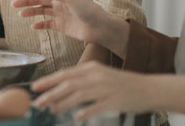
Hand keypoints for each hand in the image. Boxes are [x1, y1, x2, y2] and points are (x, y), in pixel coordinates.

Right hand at [11, 0, 114, 46]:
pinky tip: (33, 26)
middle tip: (15, 4)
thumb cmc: (88, 9)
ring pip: (41, 11)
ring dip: (31, 12)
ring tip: (21, 14)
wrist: (100, 28)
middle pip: (39, 0)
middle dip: (27, 1)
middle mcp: (60, 1)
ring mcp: (60, 14)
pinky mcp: (61, 26)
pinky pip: (47, 24)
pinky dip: (40, 25)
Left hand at [31, 62, 153, 119]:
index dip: (48, 80)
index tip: (35, 86)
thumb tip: (61, 91)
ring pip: (78, 95)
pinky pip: (96, 107)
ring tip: (51, 109)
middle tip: (37, 101)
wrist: (149, 88)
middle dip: (50, 93)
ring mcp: (105, 88)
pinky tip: (77, 117)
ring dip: (62, 103)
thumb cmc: (123, 84)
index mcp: (91, 68)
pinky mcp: (114, 101)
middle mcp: (96, 76)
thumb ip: (82, 82)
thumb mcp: (100, 76)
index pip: (64, 74)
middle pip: (68, 84)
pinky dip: (85, 112)